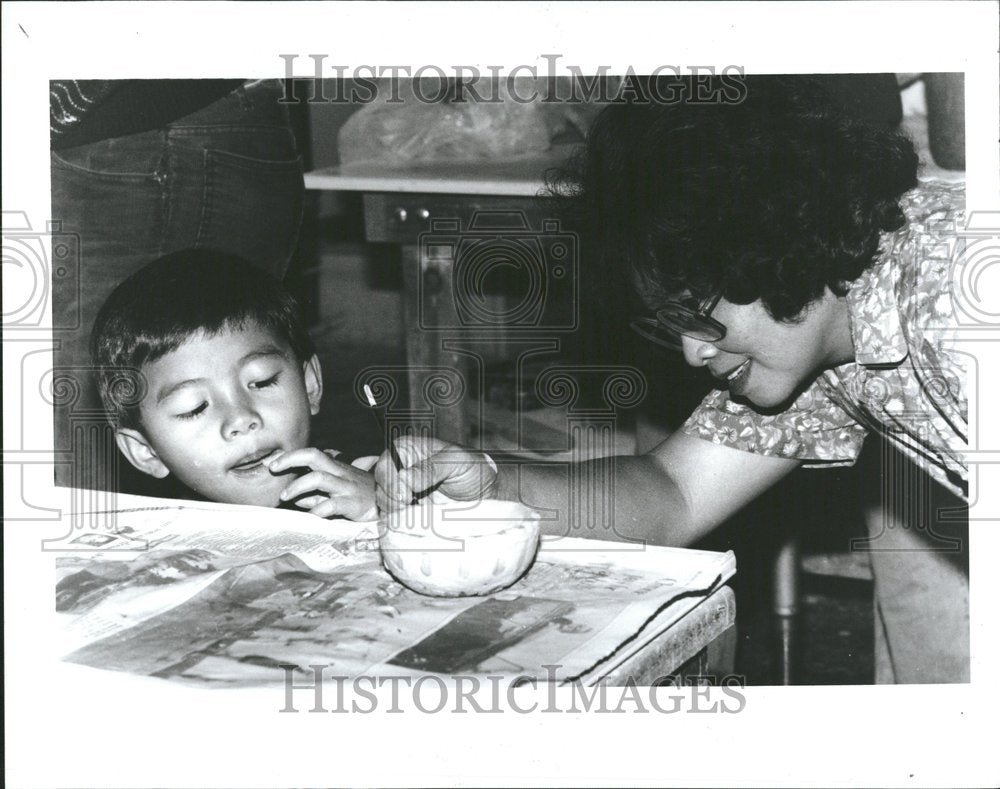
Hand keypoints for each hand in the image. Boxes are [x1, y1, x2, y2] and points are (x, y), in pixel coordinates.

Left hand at [268, 448, 376, 520]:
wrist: (390, 505)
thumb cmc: (360, 497)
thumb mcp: (337, 492)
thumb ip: (316, 494)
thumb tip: (294, 498)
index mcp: (336, 469)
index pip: (312, 454)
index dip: (291, 456)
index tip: (273, 464)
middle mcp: (340, 474)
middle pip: (314, 456)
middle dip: (290, 459)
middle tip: (273, 469)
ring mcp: (347, 488)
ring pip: (319, 478)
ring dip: (298, 486)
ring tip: (285, 496)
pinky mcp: (353, 504)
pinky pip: (333, 504)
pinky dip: (318, 510)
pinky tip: (311, 516)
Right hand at [375, 435, 498, 512]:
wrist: (487, 495)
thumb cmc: (474, 470)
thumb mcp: (456, 462)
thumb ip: (431, 468)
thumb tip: (404, 478)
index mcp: (407, 449)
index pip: (384, 464)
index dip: (390, 481)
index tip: (405, 496)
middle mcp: (400, 468)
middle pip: (379, 485)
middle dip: (390, 498)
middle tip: (410, 506)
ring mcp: (401, 490)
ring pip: (382, 502)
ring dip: (394, 511)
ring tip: (415, 513)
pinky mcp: (406, 510)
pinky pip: (392, 517)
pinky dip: (397, 521)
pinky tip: (409, 521)